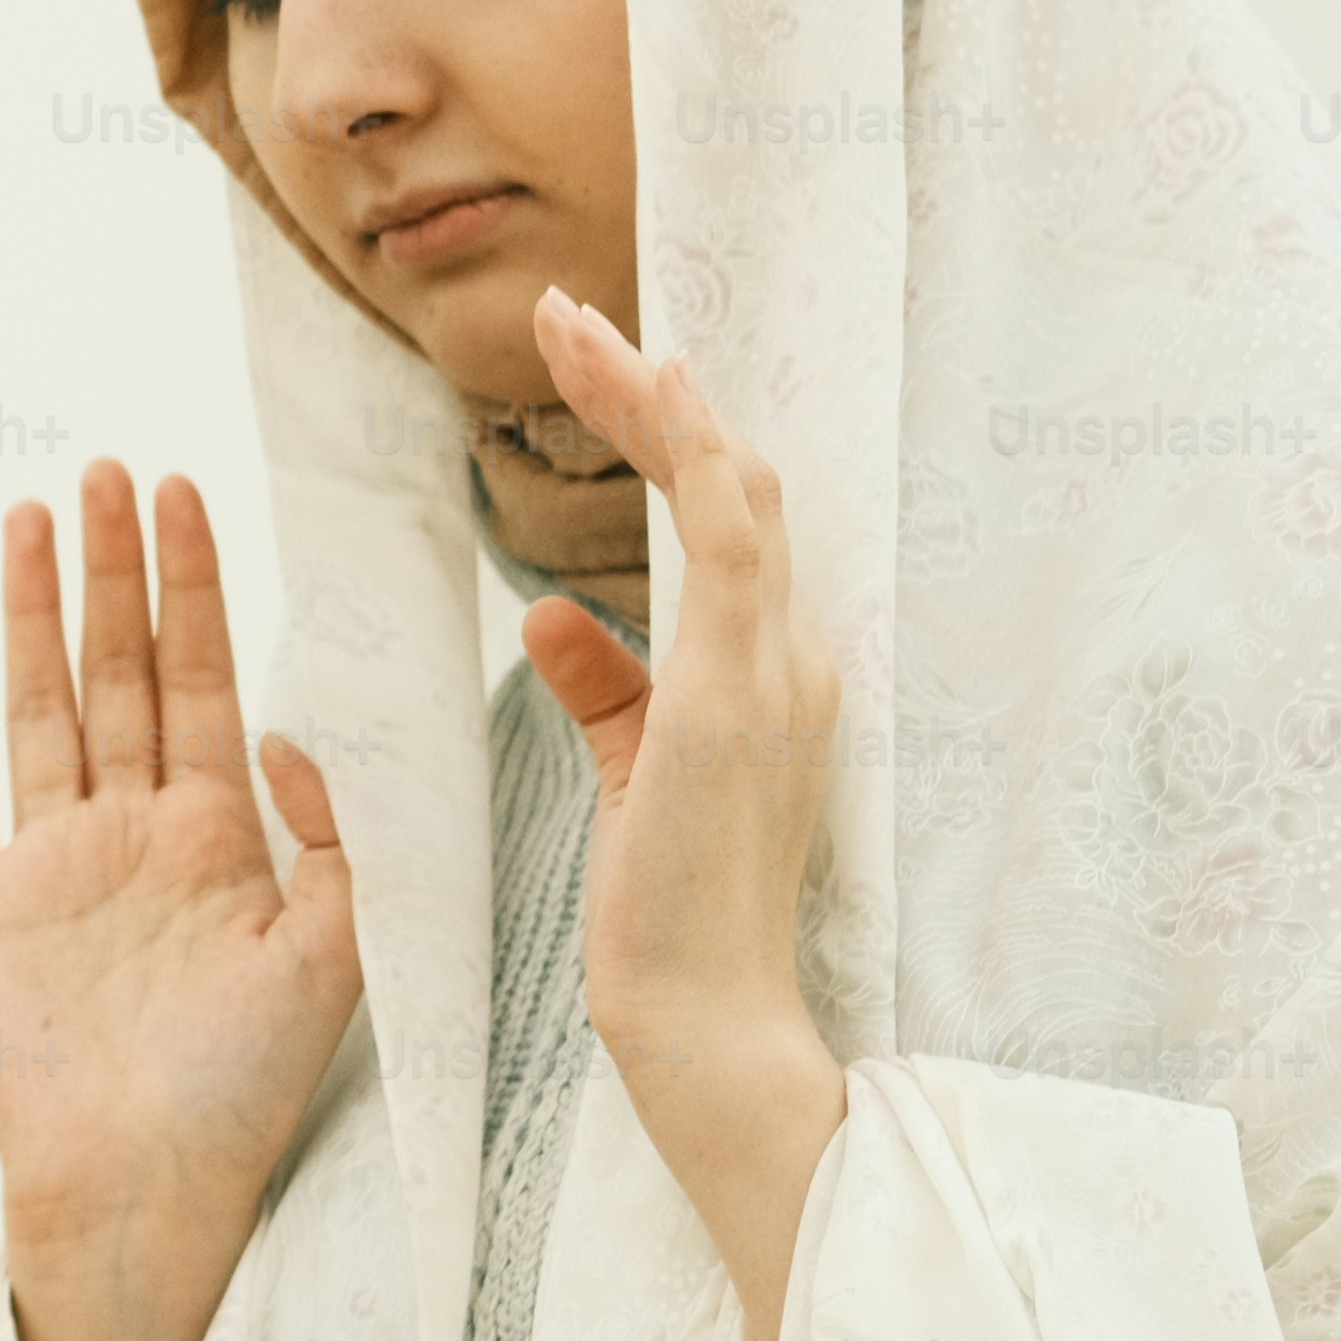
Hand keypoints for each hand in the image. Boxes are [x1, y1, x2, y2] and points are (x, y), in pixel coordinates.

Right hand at [0, 461, 359, 1340]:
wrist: (143, 1190)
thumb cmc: (242, 1097)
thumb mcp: (332, 959)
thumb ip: (330, 845)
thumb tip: (289, 740)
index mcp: (210, 841)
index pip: (198, 680)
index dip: (191, 589)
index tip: (186, 498)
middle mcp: (124, 834)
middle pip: (115, 669)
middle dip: (115, 569)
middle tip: (111, 468)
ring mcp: (45, 862)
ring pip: (39, 703)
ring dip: (35, 608)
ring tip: (34, 511)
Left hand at [514, 287, 850, 1340]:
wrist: (701, 1020)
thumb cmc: (668, 910)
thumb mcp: (633, 771)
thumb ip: (604, 689)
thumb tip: (550, 616)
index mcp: (767, 675)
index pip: (724, 523)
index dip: (665, 434)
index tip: (594, 367)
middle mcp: (790, 659)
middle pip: (734, 484)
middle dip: (652, 392)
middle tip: (566, 319)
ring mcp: (776, 673)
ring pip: (733, 492)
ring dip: (654, 402)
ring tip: (575, 330)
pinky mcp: (739, 697)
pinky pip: (728, 546)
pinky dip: (690, 459)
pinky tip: (650, 393)